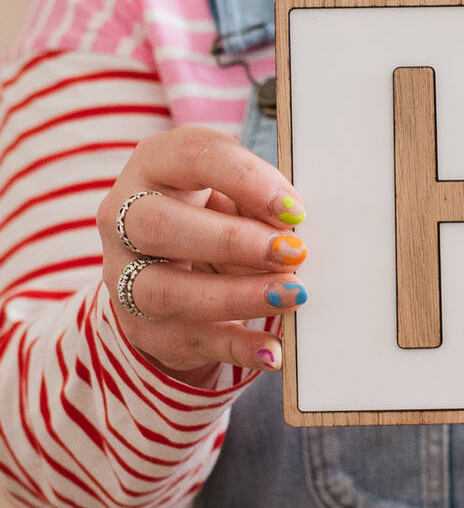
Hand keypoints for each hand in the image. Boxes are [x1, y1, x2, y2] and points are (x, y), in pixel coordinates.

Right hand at [96, 126, 308, 385]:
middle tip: (294, 252)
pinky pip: (193, 341)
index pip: (191, 157)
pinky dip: (237, 348)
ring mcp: (127, 278)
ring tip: (292, 294)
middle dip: (233, 240)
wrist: (167, 270)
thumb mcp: (233, 193)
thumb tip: (293, 223)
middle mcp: (124, 220)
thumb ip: (259, 200)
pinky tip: (275, 351)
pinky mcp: (148, 329)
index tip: (295, 208)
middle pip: (160, 225)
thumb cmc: (213, 214)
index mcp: (155, 166)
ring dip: (237, 295)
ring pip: (168, 291)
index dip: (245, 180)